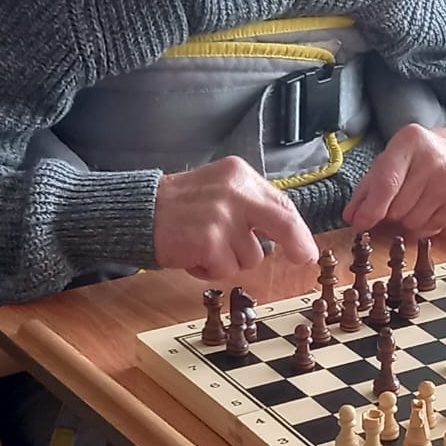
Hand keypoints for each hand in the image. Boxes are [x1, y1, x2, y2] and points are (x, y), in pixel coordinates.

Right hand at [153, 156, 318, 280]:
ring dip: (231, 260)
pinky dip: (211, 270)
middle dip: (297, 244)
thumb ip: (251, 206)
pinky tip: (193, 255)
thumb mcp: (220, 190)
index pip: (281, 203)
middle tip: (303, 258)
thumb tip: (288, 235)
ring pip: (251, 256)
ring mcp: (221, 216)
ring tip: (205, 246)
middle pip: (283, 223)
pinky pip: (226, 269)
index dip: (298, 230)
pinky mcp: (208, 240)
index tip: (307, 249)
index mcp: (239, 175)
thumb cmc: (181, 207)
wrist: (139, 211)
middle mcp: (234, 191)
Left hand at [344, 121, 445, 236]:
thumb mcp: (391, 160)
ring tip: (415, 202)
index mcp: (410, 141)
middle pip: (398, 208)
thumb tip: (352, 216)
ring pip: (413, 222)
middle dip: (390, 213)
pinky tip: (429, 207)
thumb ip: (368, 188)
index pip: (386, 183)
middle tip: (396, 201)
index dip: (371, 208)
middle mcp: (433, 158)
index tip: (361, 222)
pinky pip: (431, 228)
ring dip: (407, 220)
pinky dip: (424, 225)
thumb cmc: (421, 158)